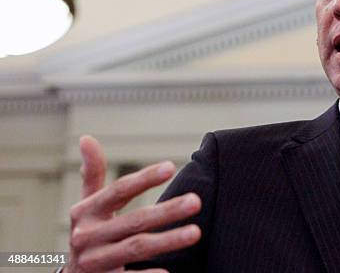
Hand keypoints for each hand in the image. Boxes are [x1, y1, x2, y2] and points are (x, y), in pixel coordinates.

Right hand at [64, 135, 201, 271]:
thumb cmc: (89, 233)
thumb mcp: (87, 204)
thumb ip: (92, 174)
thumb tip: (87, 138)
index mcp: (85, 212)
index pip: (118, 191)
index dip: (144, 178)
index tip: (171, 166)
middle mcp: (87, 236)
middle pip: (134, 221)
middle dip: (166, 211)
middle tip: (196, 201)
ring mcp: (95, 262)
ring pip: (136, 248)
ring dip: (168, 241)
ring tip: (196, 232)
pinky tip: (170, 271)